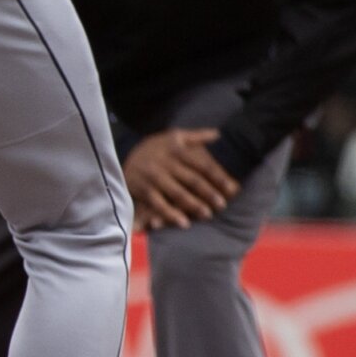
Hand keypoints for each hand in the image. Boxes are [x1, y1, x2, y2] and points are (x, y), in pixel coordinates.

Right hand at [124, 128, 240, 229]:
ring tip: (207, 214)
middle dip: (208, 193)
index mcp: (176, 149)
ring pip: (177, 193)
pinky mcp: (143, 189)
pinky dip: (171, 214)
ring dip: (193, 205)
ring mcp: (153, 176)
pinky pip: (159, 204)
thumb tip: (219, 134)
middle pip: (192, 180)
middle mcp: (165, 163)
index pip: (202, 164)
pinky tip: (184, 222)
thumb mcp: (173, 136)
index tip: (233, 188)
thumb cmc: (154, 147)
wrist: (122, 154)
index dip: (218, 177)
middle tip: (222, 205)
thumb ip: (196, 136)